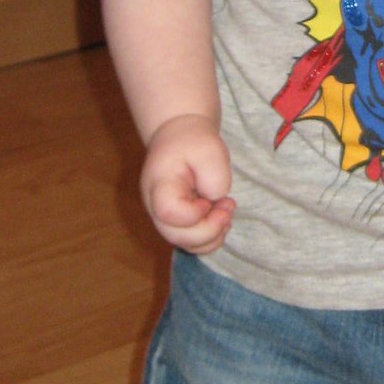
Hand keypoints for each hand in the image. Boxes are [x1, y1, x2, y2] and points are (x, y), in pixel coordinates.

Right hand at [141, 113, 234, 253]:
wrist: (179, 138)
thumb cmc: (192, 142)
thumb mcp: (210, 149)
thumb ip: (215, 177)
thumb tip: (215, 201)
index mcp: (158, 186)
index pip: (169, 213)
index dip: (195, 213)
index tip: (209, 197)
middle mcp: (154, 207)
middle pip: (177, 236)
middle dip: (210, 229)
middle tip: (228, 205)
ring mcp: (164, 219)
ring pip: (186, 245)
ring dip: (213, 235)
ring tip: (225, 211)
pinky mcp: (176, 224)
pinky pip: (193, 243)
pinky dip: (211, 237)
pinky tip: (221, 217)